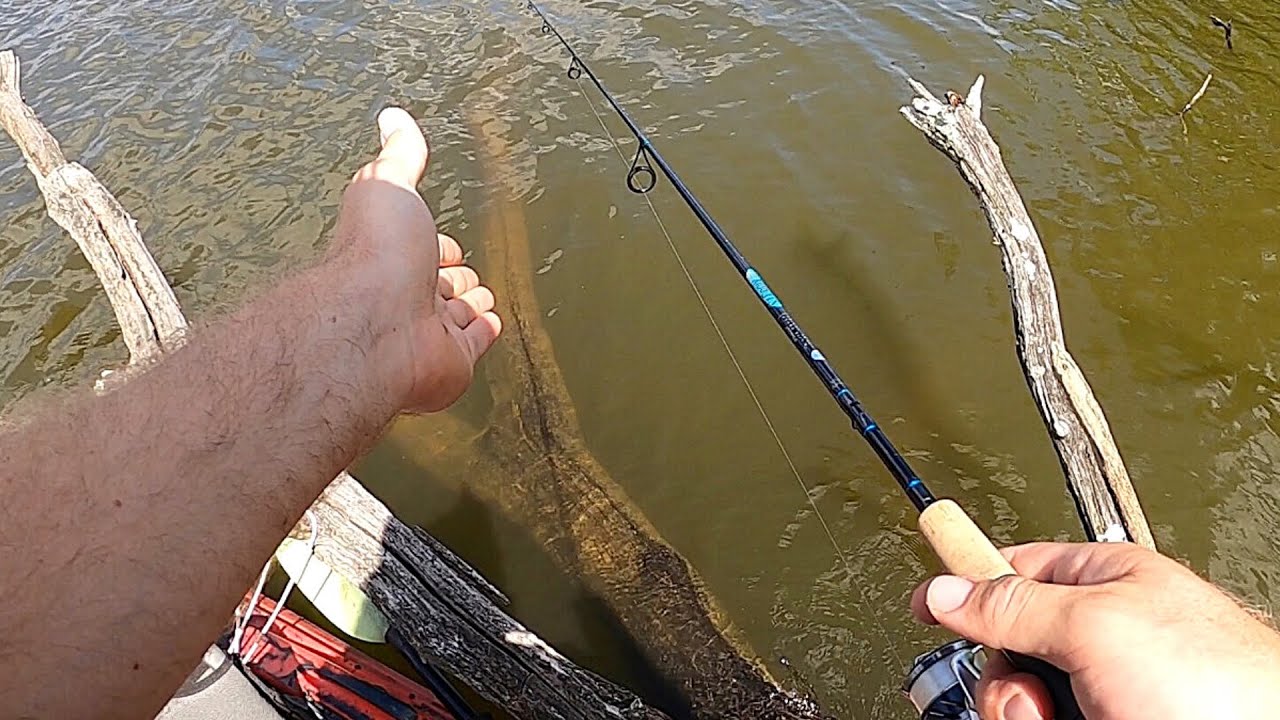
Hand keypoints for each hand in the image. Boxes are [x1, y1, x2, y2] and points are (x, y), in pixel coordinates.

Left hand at [330, 107, 500, 412]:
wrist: (375, 327)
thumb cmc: (374, 256)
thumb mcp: (387, 185)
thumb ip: (398, 154)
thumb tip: (393, 117)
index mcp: (391, 252)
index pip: (420, 245)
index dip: (434, 241)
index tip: (444, 242)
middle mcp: (405, 293)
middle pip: (438, 282)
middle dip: (454, 276)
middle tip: (464, 274)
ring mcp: (428, 331)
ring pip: (456, 314)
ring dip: (470, 306)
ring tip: (482, 299)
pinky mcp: (451, 361)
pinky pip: (473, 344)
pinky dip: (483, 333)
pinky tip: (491, 325)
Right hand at [911, 542, 1279, 719]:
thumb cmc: (1223, 684)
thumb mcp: (1098, 625)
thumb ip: (1014, 604)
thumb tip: (949, 590)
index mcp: (1102, 584)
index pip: (1012, 570)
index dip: (965, 584)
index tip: (924, 603)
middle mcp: (1100, 639)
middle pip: (1006, 650)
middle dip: (1007, 680)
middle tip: (1038, 696)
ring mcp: (1103, 693)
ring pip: (1019, 702)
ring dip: (1023, 715)